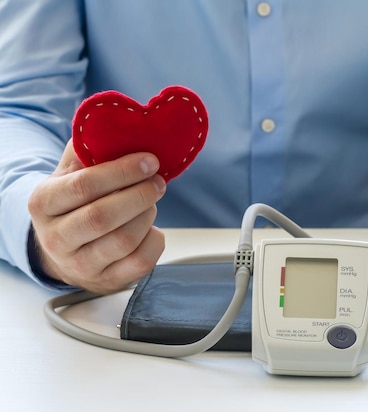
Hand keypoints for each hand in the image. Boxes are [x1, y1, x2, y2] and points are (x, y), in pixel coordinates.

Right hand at [28, 140, 166, 293]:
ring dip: (147, 216)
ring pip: (124, 241)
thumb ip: (89, 147)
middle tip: (158, 181)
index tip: (149, 161)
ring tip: (151, 201)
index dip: (122, 172)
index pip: (83, 186)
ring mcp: (80, 265)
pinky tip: (150, 228)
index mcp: (44, 203)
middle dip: (139, 195)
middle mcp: (57, 238)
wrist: (64, 246)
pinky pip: (140, 262)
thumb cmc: (74, 202)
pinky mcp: (106, 281)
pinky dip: (155, 240)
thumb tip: (120, 123)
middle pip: (103, 217)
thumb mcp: (70, 171)